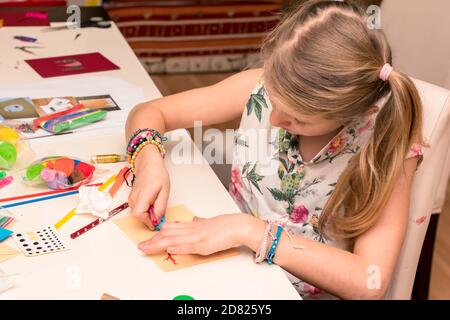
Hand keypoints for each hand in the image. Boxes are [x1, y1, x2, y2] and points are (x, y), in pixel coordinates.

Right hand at [128, 145, 169, 229]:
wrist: (148, 164)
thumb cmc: (157, 174)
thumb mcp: (165, 191)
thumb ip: (161, 206)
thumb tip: (157, 219)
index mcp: (142, 195)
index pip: (139, 215)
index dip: (148, 221)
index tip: (157, 222)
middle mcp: (134, 198)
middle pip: (139, 216)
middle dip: (150, 218)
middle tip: (160, 210)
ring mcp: (131, 199)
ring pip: (139, 213)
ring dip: (149, 213)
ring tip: (157, 202)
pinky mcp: (132, 199)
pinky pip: (139, 209)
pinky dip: (146, 209)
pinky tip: (153, 201)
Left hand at [137, 214, 253, 254]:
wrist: (238, 225)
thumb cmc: (227, 225)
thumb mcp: (210, 222)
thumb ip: (201, 222)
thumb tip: (195, 219)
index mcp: (193, 225)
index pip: (171, 228)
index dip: (158, 234)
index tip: (148, 238)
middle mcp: (192, 229)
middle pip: (168, 233)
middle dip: (153, 240)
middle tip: (141, 246)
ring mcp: (197, 237)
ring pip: (173, 239)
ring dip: (158, 244)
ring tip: (146, 249)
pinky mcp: (204, 244)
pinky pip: (188, 246)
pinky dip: (177, 248)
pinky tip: (169, 249)